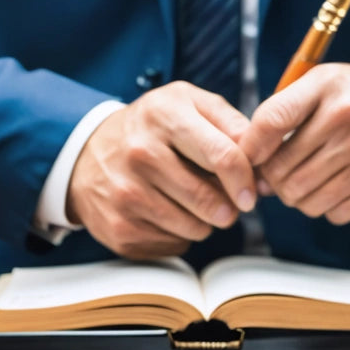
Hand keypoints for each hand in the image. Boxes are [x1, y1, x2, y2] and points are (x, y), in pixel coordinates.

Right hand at [66, 82, 256, 258]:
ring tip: (189, 203)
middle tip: (224, 203)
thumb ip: (232, 125)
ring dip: (203, 222)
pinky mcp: (120, 228)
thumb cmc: (151, 128)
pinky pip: (173, 245)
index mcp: (164, 116)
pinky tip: (164, 213)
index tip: (252, 194)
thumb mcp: (188, 105)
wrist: (85, 155)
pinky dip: (178, 235)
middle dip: (228, 208)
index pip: (224, 156)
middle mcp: (140, 153)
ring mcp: (126, 194)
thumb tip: (264, 169)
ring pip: (195, 228)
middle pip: (210, 201)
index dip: (247, 181)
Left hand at [239, 62, 349, 224]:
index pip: (271, 121)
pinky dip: (327, 206)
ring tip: (307, 180)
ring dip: (297, 196)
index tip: (249, 157)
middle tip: (280, 174)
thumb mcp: (325, 82)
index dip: (251, 147)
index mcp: (328, 87)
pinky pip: (332, 213)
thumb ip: (284, 110)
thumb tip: (250, 159)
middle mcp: (348, 120)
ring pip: (303, 199)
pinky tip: (336, 185)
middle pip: (282, 172)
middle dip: (273, 179)